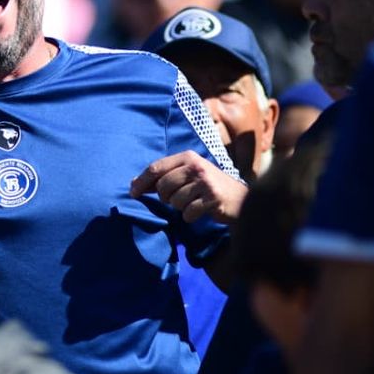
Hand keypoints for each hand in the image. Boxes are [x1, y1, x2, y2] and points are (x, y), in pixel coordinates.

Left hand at [129, 150, 247, 223]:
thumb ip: (164, 177)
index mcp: (188, 157)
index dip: (141, 182)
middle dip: (166, 197)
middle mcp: (196, 166)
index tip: (132, 193)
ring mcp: (205, 182)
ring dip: (181, 207)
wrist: (241, 199)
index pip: (156, 168)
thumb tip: (133, 184)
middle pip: (163, 186)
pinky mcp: (213, 198)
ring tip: (194, 202)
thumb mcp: (188, 175)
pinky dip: (191, 216)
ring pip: (175, 201)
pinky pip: (188, 213)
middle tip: (178, 199)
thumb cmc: (209, 187)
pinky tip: (201, 211)